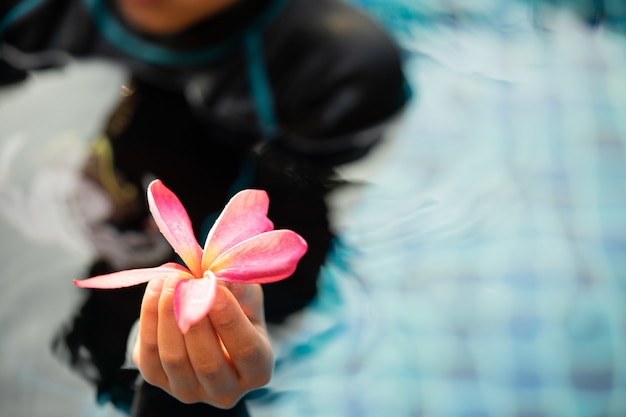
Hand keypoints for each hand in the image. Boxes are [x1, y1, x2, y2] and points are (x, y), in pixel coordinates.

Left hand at [132, 277, 273, 407]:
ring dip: (168, 315)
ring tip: (170, 281)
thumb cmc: (234, 308)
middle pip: (208, 362)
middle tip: (186, 282)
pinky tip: (156, 289)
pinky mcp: (158, 381)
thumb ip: (238, 288)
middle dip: (194, 317)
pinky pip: (150, 354)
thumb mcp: (246, 296)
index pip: (247, 351)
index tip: (216, 289)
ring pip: (174, 358)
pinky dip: (150, 318)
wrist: (203, 323)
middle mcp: (226, 389)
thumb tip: (217, 279)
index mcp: (257, 369)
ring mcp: (190, 391)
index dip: (231, 320)